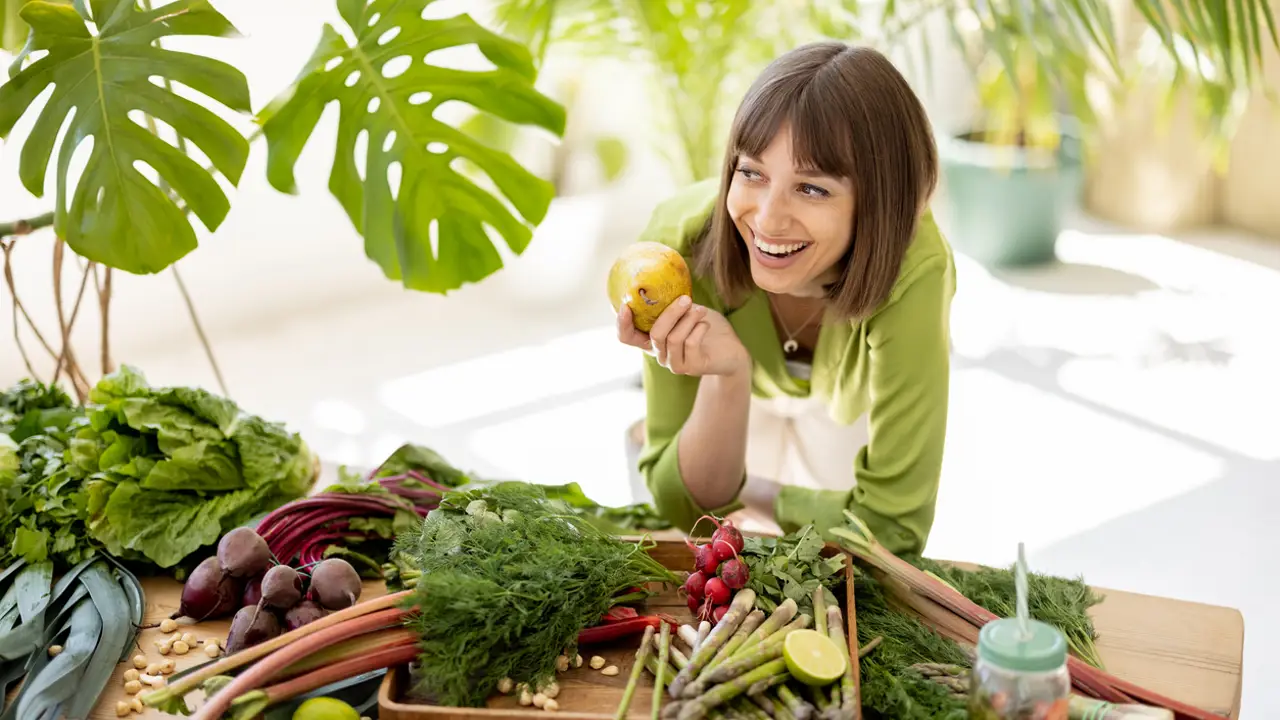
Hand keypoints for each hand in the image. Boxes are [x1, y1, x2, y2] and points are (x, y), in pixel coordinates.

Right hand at [616, 296, 749, 377]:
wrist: (731, 351)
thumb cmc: (706, 328)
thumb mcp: (686, 311)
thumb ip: (672, 302)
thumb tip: (661, 280)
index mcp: (653, 340)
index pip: (627, 337)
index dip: (622, 324)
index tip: (626, 305)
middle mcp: (660, 354)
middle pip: (655, 334)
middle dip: (670, 313)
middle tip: (685, 299)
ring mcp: (674, 364)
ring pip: (673, 338)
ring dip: (689, 319)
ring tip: (701, 310)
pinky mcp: (692, 367)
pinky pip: (690, 344)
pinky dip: (699, 329)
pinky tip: (706, 325)